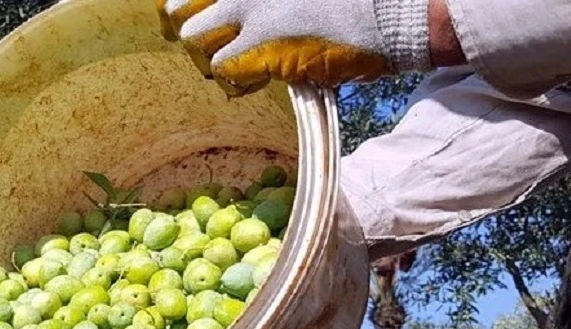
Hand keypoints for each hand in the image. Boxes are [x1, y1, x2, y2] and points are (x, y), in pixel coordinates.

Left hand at [159, 0, 432, 94]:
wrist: (392, 12)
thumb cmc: (355, 0)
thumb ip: (261, 4)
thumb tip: (234, 10)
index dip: (183, 7)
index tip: (183, 19)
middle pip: (178, 10)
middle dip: (190, 31)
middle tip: (211, 45)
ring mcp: (251, 11)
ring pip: (194, 40)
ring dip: (210, 57)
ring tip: (238, 63)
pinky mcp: (263, 44)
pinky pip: (222, 68)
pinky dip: (234, 79)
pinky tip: (259, 77)